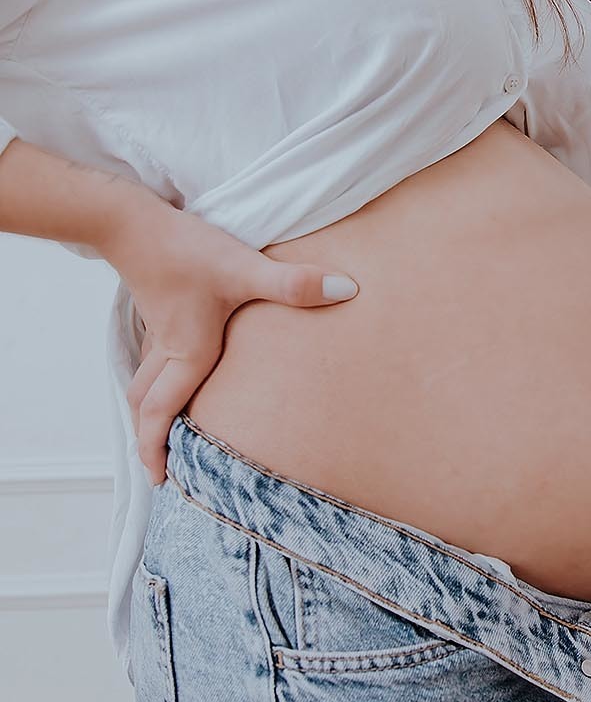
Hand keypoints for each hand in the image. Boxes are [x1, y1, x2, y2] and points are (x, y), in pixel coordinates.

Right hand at [112, 198, 357, 482]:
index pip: (161, 413)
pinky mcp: (158, 313)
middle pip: (146, 407)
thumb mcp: (243, 267)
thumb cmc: (184, 248)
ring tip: (164, 433)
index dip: (156, 449)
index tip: (159, 481)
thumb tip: (347, 292)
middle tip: (159, 469)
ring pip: (146, 385)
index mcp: (187, 353)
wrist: (132, 220)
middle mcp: (168, 350)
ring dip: (150, 413)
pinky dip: (156, 384)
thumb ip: (294, 283)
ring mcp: (159, 332)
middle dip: (150, 440)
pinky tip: (175, 377)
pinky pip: (152, 362)